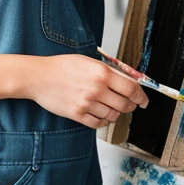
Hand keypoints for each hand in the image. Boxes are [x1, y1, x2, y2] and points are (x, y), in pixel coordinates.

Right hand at [28, 54, 148, 129]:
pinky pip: (98, 123)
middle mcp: (96, 89)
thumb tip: (128, 81)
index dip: (141, 97)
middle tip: (129, 104)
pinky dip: (103, 120)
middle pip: (125, 104)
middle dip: (130, 106)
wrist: (39, 76)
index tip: (144, 101)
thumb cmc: (61, 66)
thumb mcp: (88, 61)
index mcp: (102, 73)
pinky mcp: (77, 114)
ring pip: (113, 115)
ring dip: (115, 113)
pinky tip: (99, 114)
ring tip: (109, 107)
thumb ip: (109, 71)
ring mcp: (87, 103)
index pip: (131, 89)